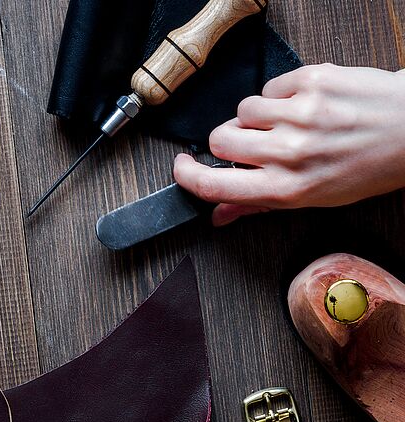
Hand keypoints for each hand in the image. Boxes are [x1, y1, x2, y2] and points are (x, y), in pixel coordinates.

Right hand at [173, 64, 404, 225]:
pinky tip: (305, 104)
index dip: (187, 176)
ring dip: (257, 116)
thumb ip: (258, 205)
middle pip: (221, 140)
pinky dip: (281, 95)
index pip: (214, 185)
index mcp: (287, 189)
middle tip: (251, 144)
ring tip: (287, 122)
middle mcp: (290, 152)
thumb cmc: (367, 168)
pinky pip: (270, 86)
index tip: (181, 167)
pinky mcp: (312, 80)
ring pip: (243, 109)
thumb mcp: (313, 198)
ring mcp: (301, 113)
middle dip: (228, 142)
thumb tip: (217, 215)